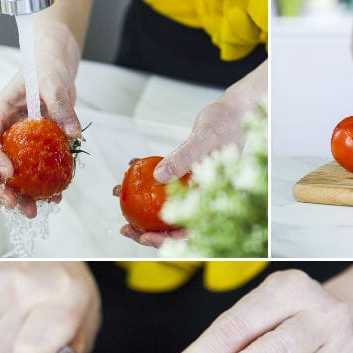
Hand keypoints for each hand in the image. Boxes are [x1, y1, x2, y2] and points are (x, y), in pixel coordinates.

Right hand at [0, 22, 80, 217]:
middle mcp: (4, 132)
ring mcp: (18, 143)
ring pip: (10, 176)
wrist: (56, 66)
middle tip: (13, 204)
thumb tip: (73, 132)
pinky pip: (34, 171)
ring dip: (19, 195)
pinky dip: (41, 186)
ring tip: (34, 212)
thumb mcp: (54, 82)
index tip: (11, 173)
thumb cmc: (47, 67)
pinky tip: (54, 198)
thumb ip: (61, 105)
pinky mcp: (35, 149)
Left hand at [119, 63, 266, 246]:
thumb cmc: (227, 125)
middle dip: (148, 229)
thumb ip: (183, 159)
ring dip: (142, 203)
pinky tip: (132, 166)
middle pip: (176, 225)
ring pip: (168, 206)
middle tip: (125, 226)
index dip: (167, 241)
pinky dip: (148, 180)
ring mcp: (195, 188)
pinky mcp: (187, 175)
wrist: (233, 111)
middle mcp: (205, 197)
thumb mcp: (204, 141)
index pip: (191, 232)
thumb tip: (158, 177)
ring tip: (119, 192)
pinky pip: (165, 184)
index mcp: (214, 199)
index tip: (144, 236)